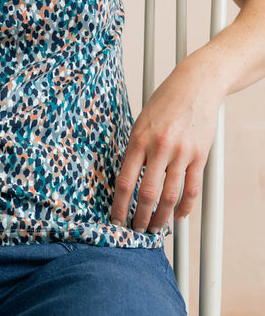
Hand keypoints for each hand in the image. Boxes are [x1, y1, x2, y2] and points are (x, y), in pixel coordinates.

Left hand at [111, 56, 223, 233]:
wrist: (195, 85)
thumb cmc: (165, 101)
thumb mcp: (140, 121)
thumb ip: (135, 148)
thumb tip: (127, 177)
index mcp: (139, 139)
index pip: (124, 181)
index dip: (119, 205)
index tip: (116, 219)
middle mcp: (159, 148)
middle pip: (146, 194)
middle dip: (139, 217)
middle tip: (135, 230)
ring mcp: (181, 153)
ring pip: (169, 197)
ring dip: (161, 218)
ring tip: (155, 229)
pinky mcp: (199, 156)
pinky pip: (191, 189)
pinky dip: (184, 207)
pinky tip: (178, 216)